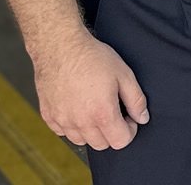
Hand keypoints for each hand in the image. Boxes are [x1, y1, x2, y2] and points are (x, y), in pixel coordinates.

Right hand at [31, 31, 147, 149]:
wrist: (61, 47)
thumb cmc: (93, 58)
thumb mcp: (124, 75)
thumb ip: (136, 100)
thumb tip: (142, 118)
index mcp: (101, 113)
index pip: (120, 141)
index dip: (130, 130)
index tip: (129, 117)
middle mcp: (79, 122)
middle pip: (102, 144)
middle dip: (112, 132)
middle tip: (114, 111)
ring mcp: (61, 120)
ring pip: (82, 141)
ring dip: (92, 131)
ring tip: (95, 109)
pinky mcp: (48, 115)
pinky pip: (63, 132)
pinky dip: (72, 126)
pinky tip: (78, 108)